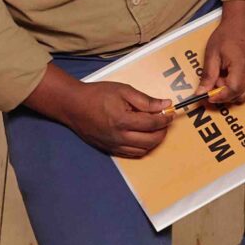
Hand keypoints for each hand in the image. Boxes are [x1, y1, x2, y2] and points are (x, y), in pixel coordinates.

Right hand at [25, 66, 170, 157]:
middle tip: (164, 121)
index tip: (170, 113)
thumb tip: (165, 104)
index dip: (165, 118)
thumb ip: (145, 100)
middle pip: (151, 140)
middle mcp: (119, 137)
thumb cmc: (97, 95)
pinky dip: (142, 147)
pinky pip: (132, 154)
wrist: (73, 105)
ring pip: (143, 150)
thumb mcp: (123, 90)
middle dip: (162, 131)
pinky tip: (143, 136)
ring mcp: (114, 145)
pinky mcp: (110, 149)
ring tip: (155, 128)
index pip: (153, 123)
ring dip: (154, 141)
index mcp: (123, 120)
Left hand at [200, 0, 244, 106]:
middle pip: (240, 96)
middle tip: (215, 81)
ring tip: (225, 77)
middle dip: (225, 94)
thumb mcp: (213, 53)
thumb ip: (208, 75)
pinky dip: (242, 88)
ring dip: (234, 93)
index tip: (208, 96)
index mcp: (241, 66)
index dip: (220, 97)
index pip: (232, 90)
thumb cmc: (228, 34)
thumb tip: (201, 93)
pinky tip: (233, 76)